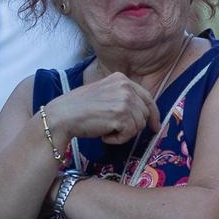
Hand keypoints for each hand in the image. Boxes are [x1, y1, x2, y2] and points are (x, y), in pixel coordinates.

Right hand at [45, 75, 160, 147]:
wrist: (62, 115)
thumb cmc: (79, 108)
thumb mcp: (104, 93)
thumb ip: (122, 97)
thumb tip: (143, 114)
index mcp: (121, 78)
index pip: (147, 97)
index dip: (153, 114)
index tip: (155, 126)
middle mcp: (125, 86)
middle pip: (145, 114)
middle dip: (133, 126)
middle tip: (114, 130)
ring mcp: (124, 100)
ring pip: (138, 126)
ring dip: (123, 133)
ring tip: (105, 130)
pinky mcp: (121, 115)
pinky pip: (129, 135)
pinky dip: (117, 140)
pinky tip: (103, 135)